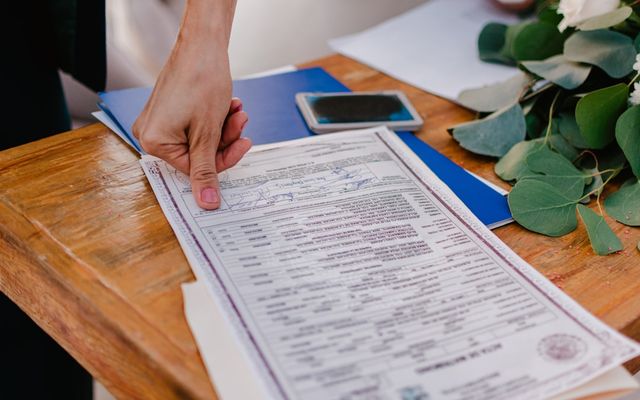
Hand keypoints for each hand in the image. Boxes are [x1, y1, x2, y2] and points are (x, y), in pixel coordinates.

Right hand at [133, 38, 250, 209]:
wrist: (202, 44)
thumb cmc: (201, 80)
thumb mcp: (208, 132)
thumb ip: (207, 170)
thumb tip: (207, 204)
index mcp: (154, 142)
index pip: (194, 168)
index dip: (224, 158)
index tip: (244, 144)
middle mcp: (150, 133)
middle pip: (198, 153)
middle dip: (224, 138)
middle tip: (241, 121)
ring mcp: (159, 121)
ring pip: (201, 139)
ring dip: (224, 128)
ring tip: (236, 109)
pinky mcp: (170, 111)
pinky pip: (196, 126)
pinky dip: (215, 119)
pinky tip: (229, 105)